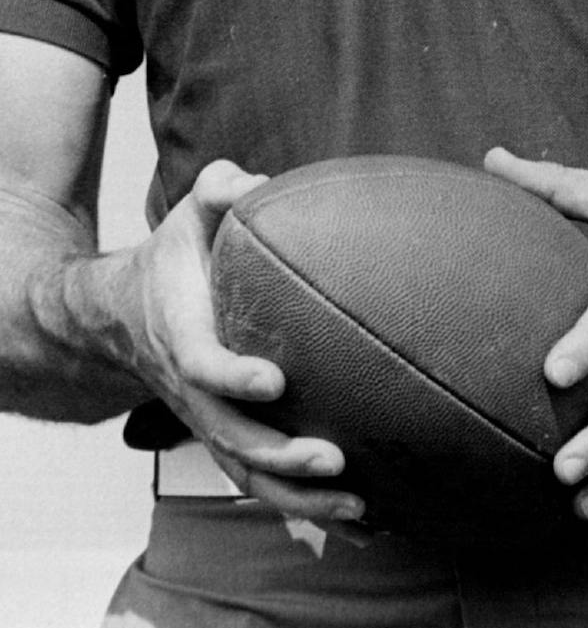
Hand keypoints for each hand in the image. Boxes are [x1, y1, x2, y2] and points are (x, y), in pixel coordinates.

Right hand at [101, 160, 365, 526]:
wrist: (122, 314)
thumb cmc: (172, 257)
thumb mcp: (186, 214)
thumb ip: (216, 189)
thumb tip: (255, 181)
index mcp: (183, 336)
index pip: (204, 366)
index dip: (234, 378)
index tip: (274, 381)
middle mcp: (193, 391)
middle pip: (231, 438)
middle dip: (281, 455)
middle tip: (333, 458)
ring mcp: (207, 420)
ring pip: (247, 472)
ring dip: (298, 494)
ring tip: (357, 503)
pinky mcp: (226, 434)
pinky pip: (259, 478)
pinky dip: (301, 502)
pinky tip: (357, 513)